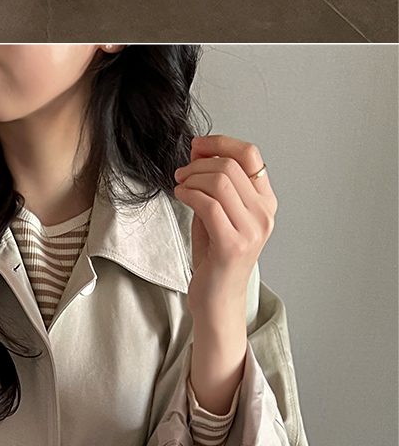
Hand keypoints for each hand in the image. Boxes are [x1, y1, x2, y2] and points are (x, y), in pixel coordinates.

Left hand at [174, 131, 275, 408]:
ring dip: (192, 177)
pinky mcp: (233, 244)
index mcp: (266, 203)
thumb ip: (214, 183)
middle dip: (199, 163)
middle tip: (181, 173)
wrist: (216, 302)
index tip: (198, 146)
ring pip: (220, 181)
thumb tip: (199, 149)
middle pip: (231, 166)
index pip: (251, 155)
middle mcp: (264, 215)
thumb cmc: (215, 259)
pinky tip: (180, 196)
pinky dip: (189, 193)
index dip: (222, 143)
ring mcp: (252, 230)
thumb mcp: (218, 213)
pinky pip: (208, 203)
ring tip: (179, 186)